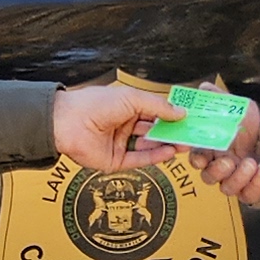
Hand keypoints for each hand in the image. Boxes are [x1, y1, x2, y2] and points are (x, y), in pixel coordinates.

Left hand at [51, 81, 177, 173]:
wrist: (68, 123)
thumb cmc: (95, 104)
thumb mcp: (132, 99)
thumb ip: (158, 107)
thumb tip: (180, 112)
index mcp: (126, 106)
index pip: (154, 112)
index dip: (171, 115)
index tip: (189, 118)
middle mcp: (124, 125)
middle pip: (154, 130)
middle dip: (172, 133)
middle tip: (191, 134)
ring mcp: (120, 143)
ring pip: (149, 146)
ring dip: (167, 145)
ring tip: (184, 144)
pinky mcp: (116, 161)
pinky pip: (139, 160)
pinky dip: (155, 157)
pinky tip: (169, 152)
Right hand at [183, 101, 259, 204]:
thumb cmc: (252, 121)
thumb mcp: (237, 105)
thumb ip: (218, 97)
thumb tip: (204, 89)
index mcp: (212, 148)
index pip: (197, 159)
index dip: (196, 159)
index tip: (202, 156)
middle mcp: (221, 165)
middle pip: (208, 177)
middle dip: (216, 171)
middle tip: (229, 161)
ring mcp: (236, 178)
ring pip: (227, 189)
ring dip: (237, 178)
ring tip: (250, 163)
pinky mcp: (252, 187)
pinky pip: (248, 195)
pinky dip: (255, 185)